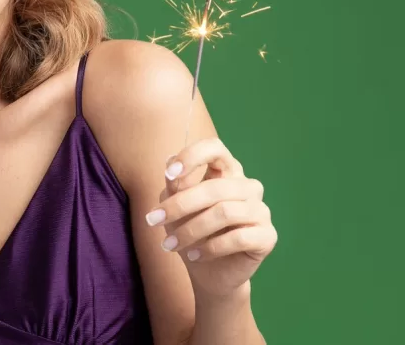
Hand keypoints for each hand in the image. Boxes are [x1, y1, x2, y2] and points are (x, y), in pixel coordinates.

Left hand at [146, 138, 276, 298]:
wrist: (208, 272)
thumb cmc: (191, 231)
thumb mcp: (175, 205)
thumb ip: (175, 184)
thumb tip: (169, 160)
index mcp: (226, 172)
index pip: (215, 148)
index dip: (192, 156)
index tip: (169, 175)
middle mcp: (247, 187)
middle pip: (214, 187)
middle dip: (178, 205)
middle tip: (153, 221)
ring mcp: (261, 210)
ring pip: (224, 212)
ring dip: (191, 230)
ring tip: (170, 244)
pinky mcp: (267, 236)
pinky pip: (238, 238)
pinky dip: (211, 248)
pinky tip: (195, 256)